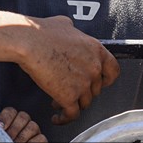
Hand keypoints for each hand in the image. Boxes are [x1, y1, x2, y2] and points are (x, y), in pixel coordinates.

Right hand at [0, 11, 119, 123]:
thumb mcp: (64, 24)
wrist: (28, 42)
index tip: (100, 83)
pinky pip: (71, 114)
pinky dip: (64, 119)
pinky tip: (56, 117)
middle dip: (83, 91)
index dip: (106, 80)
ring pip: (84, 103)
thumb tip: (70, 29)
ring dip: (72, 103)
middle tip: (70, 89)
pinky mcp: (69, 96)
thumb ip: (74, 31)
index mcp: (96, 50)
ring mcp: (83, 84)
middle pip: (96, 89)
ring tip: (57, 100)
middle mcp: (94, 68)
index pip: (113, 71)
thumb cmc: (41, 32)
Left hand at [0, 107, 47, 142]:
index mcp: (11, 122)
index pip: (11, 111)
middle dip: (14, 128)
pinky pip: (41, 139)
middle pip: (23, 116)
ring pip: (33, 126)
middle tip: (7, 139)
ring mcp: (34, 135)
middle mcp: (24, 126)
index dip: (6, 117)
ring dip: (22, 138)